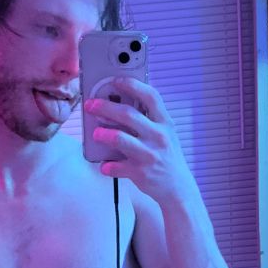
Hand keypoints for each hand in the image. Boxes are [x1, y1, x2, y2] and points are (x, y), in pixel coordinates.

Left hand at [85, 77, 194, 204]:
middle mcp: (158, 137)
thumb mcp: (165, 134)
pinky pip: (116, 167)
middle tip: (91, 105)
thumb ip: (149, 119)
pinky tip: (104, 165)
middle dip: (106, 107)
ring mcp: (149, 155)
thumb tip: (120, 102)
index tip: (115, 80)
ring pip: (120, 139)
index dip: (132, 85)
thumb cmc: (166, 156)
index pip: (150, 97)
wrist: (177, 187)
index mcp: (164, 123)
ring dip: (103, 134)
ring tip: (95, 134)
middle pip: (128, 114)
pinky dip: (107, 166)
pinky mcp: (140, 173)